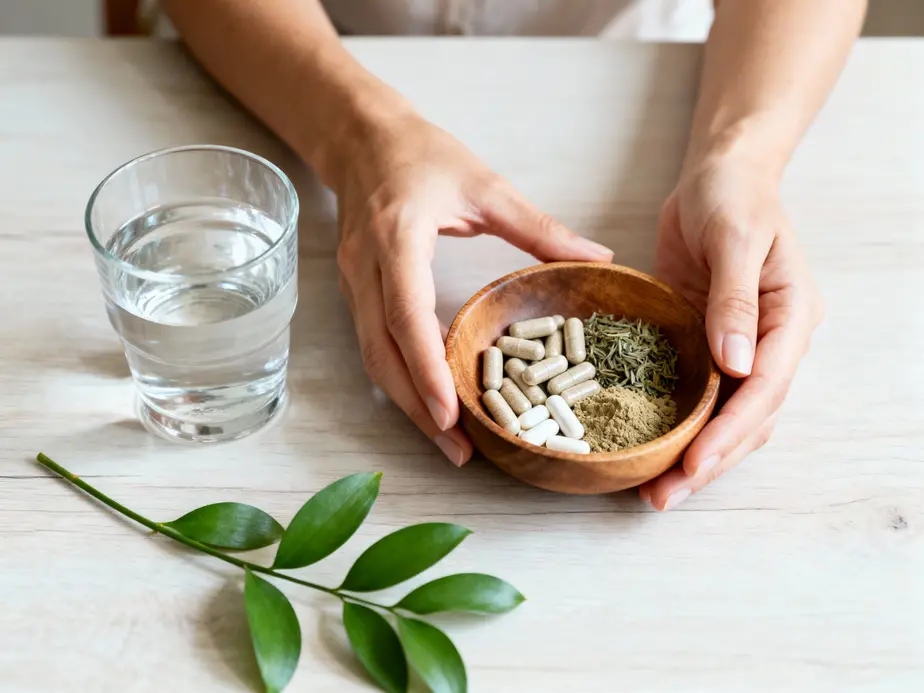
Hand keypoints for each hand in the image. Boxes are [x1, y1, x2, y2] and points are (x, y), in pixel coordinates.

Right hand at [334, 113, 612, 466]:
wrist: (359, 138)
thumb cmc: (421, 154)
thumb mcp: (485, 184)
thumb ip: (539, 227)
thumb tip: (598, 257)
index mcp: (397, 239)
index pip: (406, 317)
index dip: (427, 370)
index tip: (451, 414)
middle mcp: (366, 269)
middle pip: (383, 355)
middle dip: (418, 409)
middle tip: (458, 452)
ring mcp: (354, 284)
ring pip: (373, 358)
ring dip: (407, 404)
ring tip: (448, 442)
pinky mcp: (356, 292)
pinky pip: (374, 345)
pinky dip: (402, 379)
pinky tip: (432, 400)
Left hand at [640, 156, 824, 509]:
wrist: (718, 176)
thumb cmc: (732, 195)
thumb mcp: (735, 237)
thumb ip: (734, 300)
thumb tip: (736, 365)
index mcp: (790, 316)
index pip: (766, 387)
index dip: (730, 429)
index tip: (694, 462)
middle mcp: (770, 341)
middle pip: (748, 416)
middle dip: (710, 459)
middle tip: (666, 496)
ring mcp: (738, 346)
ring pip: (724, 415)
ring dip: (693, 453)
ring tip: (655, 490)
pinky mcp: (705, 343)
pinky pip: (696, 392)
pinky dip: (677, 422)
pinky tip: (647, 445)